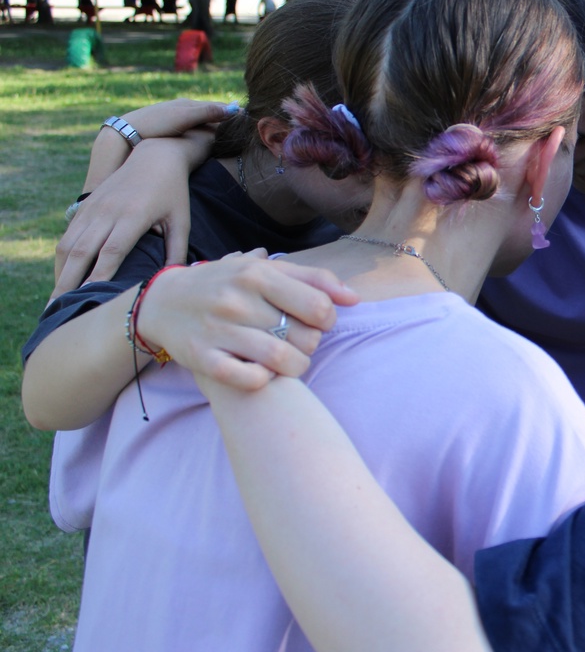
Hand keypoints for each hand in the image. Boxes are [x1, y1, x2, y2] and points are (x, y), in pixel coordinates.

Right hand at [53, 138, 198, 296]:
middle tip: (59, 308)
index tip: (89, 299)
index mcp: (133, 216)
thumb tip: (173, 280)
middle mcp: (108, 212)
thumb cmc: (173, 192)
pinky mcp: (86, 206)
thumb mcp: (181, 220)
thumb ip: (176, 250)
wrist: (154, 155)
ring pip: (69, 244)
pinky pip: (68, 235)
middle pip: (82, 252)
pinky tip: (63, 276)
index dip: (98, 276)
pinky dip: (62, 258)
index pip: (111, 252)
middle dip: (69, 282)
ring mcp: (93, 208)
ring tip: (57, 298)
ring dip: (61, 272)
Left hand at [119, 98, 235, 139]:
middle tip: (239, 122)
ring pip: (199, 119)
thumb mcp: (185, 117)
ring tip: (225, 130)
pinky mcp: (167, 127)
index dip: (230, 111)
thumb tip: (234, 109)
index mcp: (187, 104)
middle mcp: (181, 108)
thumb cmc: (156, 123)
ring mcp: (174, 117)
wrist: (127, 132)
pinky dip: (200, 129)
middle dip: (223, 115)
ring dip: (212, 123)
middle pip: (208, 111)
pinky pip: (190, 126)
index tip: (246, 115)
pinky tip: (201, 135)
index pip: (215, 106)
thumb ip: (208, 112)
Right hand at [133, 250, 359, 390]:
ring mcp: (218, 330)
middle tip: (300, 341)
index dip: (328, 320)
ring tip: (291, 362)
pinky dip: (264, 380)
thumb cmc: (228, 285)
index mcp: (257, 274)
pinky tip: (264, 373)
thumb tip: (353, 298)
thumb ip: (312, 279)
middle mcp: (237, 300)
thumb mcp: (265, 271)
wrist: (164, 302)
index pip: (318, 305)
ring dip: (296, 367)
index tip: (317, 322)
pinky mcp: (202, 357)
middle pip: (304, 336)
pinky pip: (249, 378)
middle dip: (311, 344)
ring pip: (282, 359)